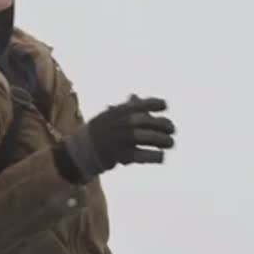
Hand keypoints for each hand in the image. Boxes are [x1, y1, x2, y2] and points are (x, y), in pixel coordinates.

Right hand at [54, 95, 175, 183]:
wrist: (81, 151)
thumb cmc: (99, 132)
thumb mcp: (109, 116)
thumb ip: (125, 108)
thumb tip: (136, 97)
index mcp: (118, 112)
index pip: (140, 104)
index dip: (155, 103)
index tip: (165, 105)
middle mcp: (121, 124)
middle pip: (147, 121)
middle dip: (163, 124)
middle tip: (172, 129)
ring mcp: (121, 140)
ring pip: (147, 137)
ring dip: (162, 140)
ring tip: (170, 142)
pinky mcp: (121, 156)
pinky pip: (142, 156)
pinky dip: (153, 156)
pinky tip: (161, 156)